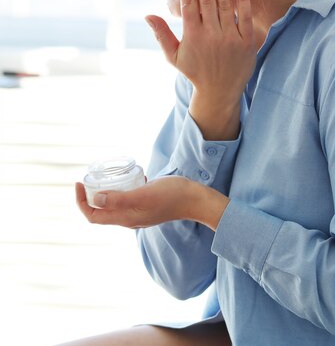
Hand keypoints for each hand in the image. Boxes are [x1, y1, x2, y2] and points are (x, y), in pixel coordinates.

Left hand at [75, 177, 228, 230]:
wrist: (196, 200)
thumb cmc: (172, 196)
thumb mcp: (143, 194)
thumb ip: (119, 199)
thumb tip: (95, 198)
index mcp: (125, 218)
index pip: (94, 216)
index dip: (81, 202)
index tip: (79, 183)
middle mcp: (129, 218)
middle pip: (101, 212)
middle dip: (89, 197)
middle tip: (88, 179)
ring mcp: (139, 212)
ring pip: (114, 205)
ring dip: (104, 193)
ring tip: (104, 176)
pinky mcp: (147, 204)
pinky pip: (127, 198)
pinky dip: (121, 189)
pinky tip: (130, 176)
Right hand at [146, 0, 256, 139]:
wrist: (220, 93)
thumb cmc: (195, 72)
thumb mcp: (174, 56)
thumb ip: (162, 35)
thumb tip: (148, 15)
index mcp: (192, 36)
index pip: (189, 2)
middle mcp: (211, 35)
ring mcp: (230, 38)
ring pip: (224, 3)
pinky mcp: (246, 42)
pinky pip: (244, 16)